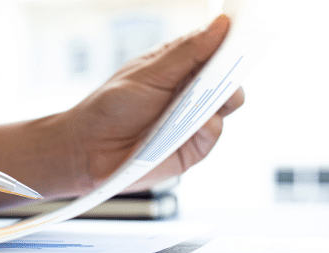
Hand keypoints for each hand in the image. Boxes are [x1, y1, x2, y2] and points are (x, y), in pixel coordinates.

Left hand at [0, 15, 242, 213]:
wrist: (87, 150)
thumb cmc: (109, 108)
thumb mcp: (148, 73)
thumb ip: (187, 52)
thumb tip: (220, 25)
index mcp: (180, 68)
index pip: (215, 50)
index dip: (230, 41)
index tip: (241, 32)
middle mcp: (190, 94)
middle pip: (229, 78)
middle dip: (231, 71)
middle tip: (226, 66)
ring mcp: (192, 122)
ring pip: (227, 107)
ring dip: (215, 101)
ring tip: (192, 101)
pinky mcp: (191, 149)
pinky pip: (212, 136)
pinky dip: (204, 129)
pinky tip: (187, 127)